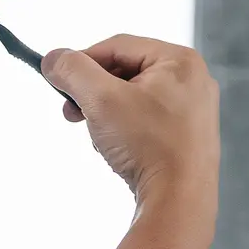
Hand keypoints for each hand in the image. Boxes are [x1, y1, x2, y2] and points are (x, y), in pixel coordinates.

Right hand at [41, 35, 219, 205]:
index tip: (58, 79)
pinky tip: (117, 149)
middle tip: (72, 112)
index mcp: (181, 61)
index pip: (118, 46)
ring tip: (98, 136)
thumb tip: (54, 58)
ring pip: (134, 97)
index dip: (82, 61)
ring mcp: (194, 110)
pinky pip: (146, 120)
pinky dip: (124, 129)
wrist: (179, 202)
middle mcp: (193, 81)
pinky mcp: (188, 137)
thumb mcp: (101, 99)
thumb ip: (73, 71)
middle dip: (94, 92)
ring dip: (106, 112)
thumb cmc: (149, 146)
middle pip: (126, 71)